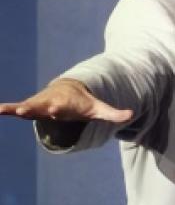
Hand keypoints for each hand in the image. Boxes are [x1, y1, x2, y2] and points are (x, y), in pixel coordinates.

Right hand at [0, 78, 132, 122]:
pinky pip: (17, 108)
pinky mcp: (32, 107)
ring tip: (4, 110)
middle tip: (24, 110)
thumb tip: (132, 115)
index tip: (54, 109)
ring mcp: (40, 104)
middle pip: (43, 106)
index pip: (63, 107)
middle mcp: (51, 103)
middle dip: (35, 108)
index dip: (59, 108)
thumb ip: (113, 113)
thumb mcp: (98, 108)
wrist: (68, 89)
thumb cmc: (83, 102)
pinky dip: (7, 109)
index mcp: (67, 104)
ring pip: (28, 107)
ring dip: (18, 109)